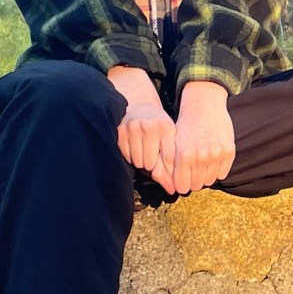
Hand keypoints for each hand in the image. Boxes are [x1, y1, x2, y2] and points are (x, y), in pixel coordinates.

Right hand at [108, 66, 175, 190]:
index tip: (172, 184)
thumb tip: (172, 188)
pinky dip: (131, 156)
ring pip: (138, 162)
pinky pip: (126, 157)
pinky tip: (135, 147)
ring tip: (145, 151)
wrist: (138, 105)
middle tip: (154, 159)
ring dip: (142, 162)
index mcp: (165, 126)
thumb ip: (171, 159)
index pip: (169, 159)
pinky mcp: (120, 133)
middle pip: (151, 164)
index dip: (169, 173)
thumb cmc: (157, 124)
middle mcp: (149, 127)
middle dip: (154, 166)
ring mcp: (132, 129)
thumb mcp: (169, 135)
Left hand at [170, 81, 235, 194]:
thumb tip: (171, 187)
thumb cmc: (186, 124)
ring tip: (202, 165)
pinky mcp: (229, 151)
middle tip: (192, 171)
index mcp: (184, 155)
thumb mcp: (173, 143)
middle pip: (196, 185)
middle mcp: (201, 156)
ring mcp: (216, 154)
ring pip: (210, 181)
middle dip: (193, 181)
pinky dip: (217, 171)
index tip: (182, 182)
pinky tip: (212, 160)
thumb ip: (170, 165)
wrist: (204, 105)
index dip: (181, 185)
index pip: (182, 186)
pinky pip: (222, 174)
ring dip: (205, 176)